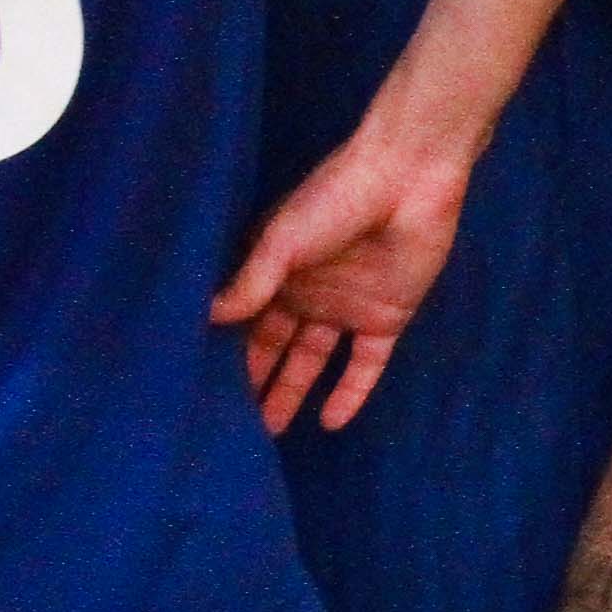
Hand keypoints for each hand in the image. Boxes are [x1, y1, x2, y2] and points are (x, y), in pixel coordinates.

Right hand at [211, 125, 472, 431]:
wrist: (407, 181)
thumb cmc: (334, 200)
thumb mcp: (282, 240)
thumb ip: (250, 282)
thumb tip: (208, 319)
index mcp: (275, 270)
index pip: (245, 322)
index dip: (227, 352)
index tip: (203, 388)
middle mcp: (305, 293)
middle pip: (275, 347)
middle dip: (256, 381)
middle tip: (232, 425)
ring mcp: (344, 308)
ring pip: (313, 361)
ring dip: (293, 392)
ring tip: (270, 431)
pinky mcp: (385, 319)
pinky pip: (364, 365)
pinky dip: (350, 393)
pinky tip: (330, 424)